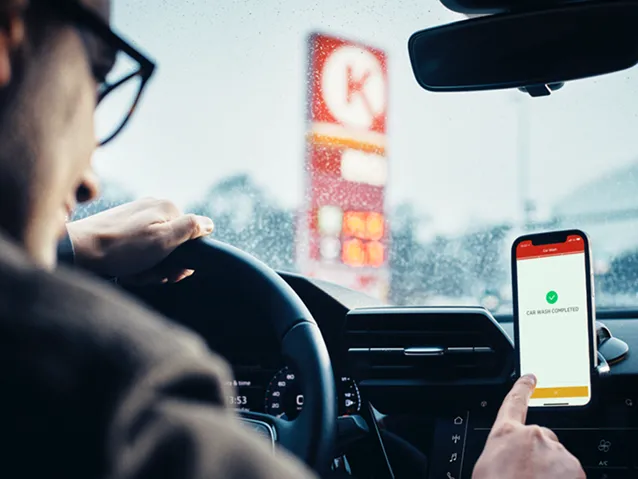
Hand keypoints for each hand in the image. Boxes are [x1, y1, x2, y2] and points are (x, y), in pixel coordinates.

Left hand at [66, 198, 213, 283]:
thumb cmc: (122, 248)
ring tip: (132, 273)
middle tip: (147, 273)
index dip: (184, 258)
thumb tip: (209, 224)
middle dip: (163, 266)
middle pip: (173, 246)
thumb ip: (190, 228)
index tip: (172, 271)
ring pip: (155, 253)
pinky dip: (134, 266)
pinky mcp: (121, 232)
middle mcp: (152, 210)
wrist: (78, 252)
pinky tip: (124, 271)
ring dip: (147, 269)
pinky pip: (138, 254)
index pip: (192, 237)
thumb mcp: (163, 239)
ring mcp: (135, 220)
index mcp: (166, 208)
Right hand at [472, 375, 584, 478]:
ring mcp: (555, 451)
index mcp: (505, 434)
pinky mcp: (573, 468)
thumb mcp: (484, 468)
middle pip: (541, 440)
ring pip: (557, 459)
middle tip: (528, 476)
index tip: (531, 378)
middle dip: (538, 456)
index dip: (522, 388)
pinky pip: (571, 474)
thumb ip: (499, 454)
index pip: (514, 403)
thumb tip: (503, 460)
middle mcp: (532, 436)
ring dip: (551, 472)